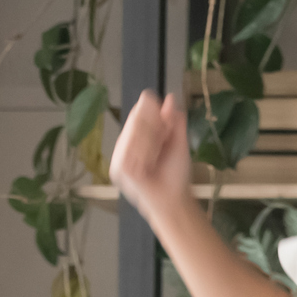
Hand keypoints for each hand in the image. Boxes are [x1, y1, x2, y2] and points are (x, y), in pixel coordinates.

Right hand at [109, 90, 194, 217]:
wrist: (174, 199)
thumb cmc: (175, 174)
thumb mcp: (178, 143)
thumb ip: (174, 121)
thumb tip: (170, 97)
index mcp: (137, 137)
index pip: (139, 114)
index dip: (152, 113)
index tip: (167, 124)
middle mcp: (126, 144)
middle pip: (135, 121)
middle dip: (154, 130)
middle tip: (164, 144)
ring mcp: (120, 157)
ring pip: (134, 134)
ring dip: (151, 145)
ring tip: (157, 159)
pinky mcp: (118, 169)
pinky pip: (131, 151)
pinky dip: (145, 155)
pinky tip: (150, 165)